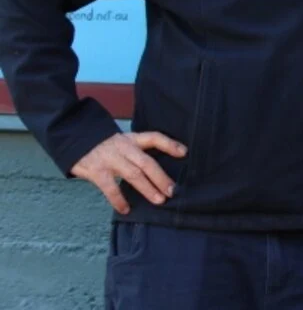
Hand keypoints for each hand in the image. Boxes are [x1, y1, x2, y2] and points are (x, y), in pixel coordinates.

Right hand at [70, 131, 186, 213]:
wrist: (73, 139)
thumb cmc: (102, 145)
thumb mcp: (121, 141)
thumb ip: (135, 152)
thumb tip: (154, 171)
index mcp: (131, 139)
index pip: (154, 137)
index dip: (170, 144)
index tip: (184, 152)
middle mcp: (124, 148)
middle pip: (147, 162)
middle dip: (161, 177)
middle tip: (172, 191)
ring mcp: (110, 159)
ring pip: (133, 175)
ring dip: (148, 189)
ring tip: (159, 200)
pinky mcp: (97, 171)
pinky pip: (110, 188)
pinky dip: (119, 200)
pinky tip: (126, 209)